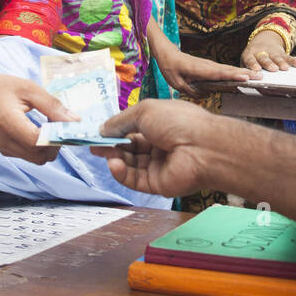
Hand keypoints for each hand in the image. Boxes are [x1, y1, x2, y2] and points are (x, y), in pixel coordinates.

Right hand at [0, 72, 73, 163]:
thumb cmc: (1, 88)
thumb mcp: (29, 89)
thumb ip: (52, 105)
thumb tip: (74, 121)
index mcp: (8, 123)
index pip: (37, 142)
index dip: (56, 136)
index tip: (65, 124)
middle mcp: (4, 141)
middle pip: (39, 156)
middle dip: (55, 144)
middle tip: (58, 124)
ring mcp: (4, 149)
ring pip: (36, 159)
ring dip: (48, 147)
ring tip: (49, 126)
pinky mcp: (5, 151)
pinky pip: (29, 156)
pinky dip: (39, 147)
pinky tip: (39, 130)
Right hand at [95, 100, 226, 196]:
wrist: (202, 147)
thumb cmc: (178, 122)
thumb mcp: (144, 111)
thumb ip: (121, 121)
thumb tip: (103, 128)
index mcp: (162, 124)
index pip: (135, 129)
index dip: (117, 130)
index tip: (98, 132)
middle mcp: (161, 145)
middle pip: (130, 148)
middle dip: (111, 145)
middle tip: (93, 145)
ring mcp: (160, 165)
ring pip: (130, 164)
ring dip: (114, 158)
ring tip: (101, 151)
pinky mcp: (158, 184)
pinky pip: (134, 180)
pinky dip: (121, 172)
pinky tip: (113, 163)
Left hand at [154, 43, 259, 96]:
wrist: (168, 55)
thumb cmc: (171, 69)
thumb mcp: (178, 84)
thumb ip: (192, 92)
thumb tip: (206, 96)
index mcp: (200, 70)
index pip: (220, 74)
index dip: (233, 76)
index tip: (246, 78)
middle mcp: (208, 66)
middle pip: (229, 70)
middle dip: (245, 73)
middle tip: (260, 76)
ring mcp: (210, 64)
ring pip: (229, 69)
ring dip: (243, 72)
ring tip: (257, 75)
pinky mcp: (210, 66)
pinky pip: (225, 69)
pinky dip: (236, 72)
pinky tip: (244, 75)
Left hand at [241, 29, 295, 71]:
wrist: (262, 42)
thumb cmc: (252, 58)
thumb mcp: (245, 62)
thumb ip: (247, 72)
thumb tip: (247, 85)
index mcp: (249, 55)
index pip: (250, 59)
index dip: (253, 64)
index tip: (257, 70)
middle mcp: (260, 52)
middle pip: (264, 58)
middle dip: (269, 64)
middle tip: (273, 69)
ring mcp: (271, 52)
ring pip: (276, 57)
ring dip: (281, 62)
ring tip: (285, 68)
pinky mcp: (281, 53)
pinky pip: (288, 57)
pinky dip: (294, 61)